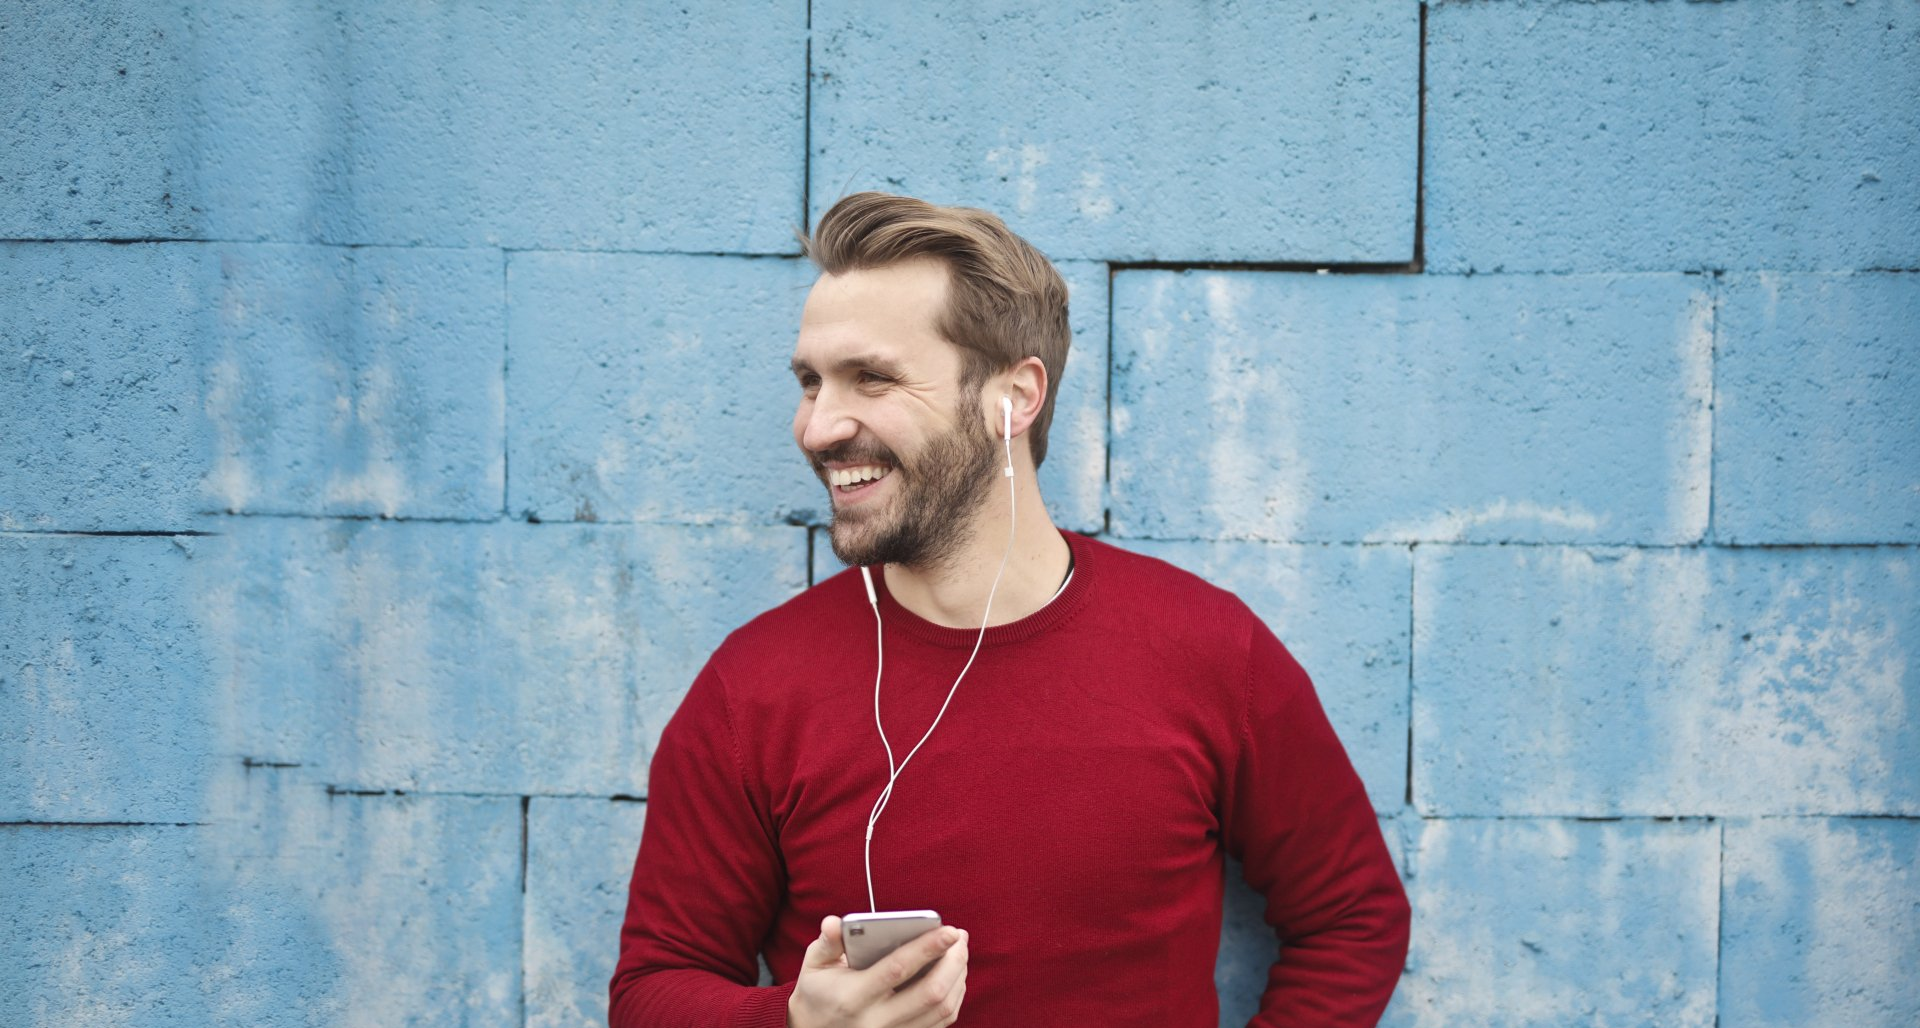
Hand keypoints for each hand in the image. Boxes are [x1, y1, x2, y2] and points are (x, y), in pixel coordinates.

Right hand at [787, 915, 968, 1027]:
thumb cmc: (818, 992)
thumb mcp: (814, 966)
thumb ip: (827, 943)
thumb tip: (834, 922)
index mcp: (853, 997)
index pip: (897, 969)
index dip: (927, 948)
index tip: (950, 930)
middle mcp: (876, 1021)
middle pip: (930, 993)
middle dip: (953, 961)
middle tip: (960, 936)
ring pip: (942, 1009)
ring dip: (958, 977)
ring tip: (959, 950)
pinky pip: (941, 1022)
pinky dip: (954, 996)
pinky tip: (954, 975)